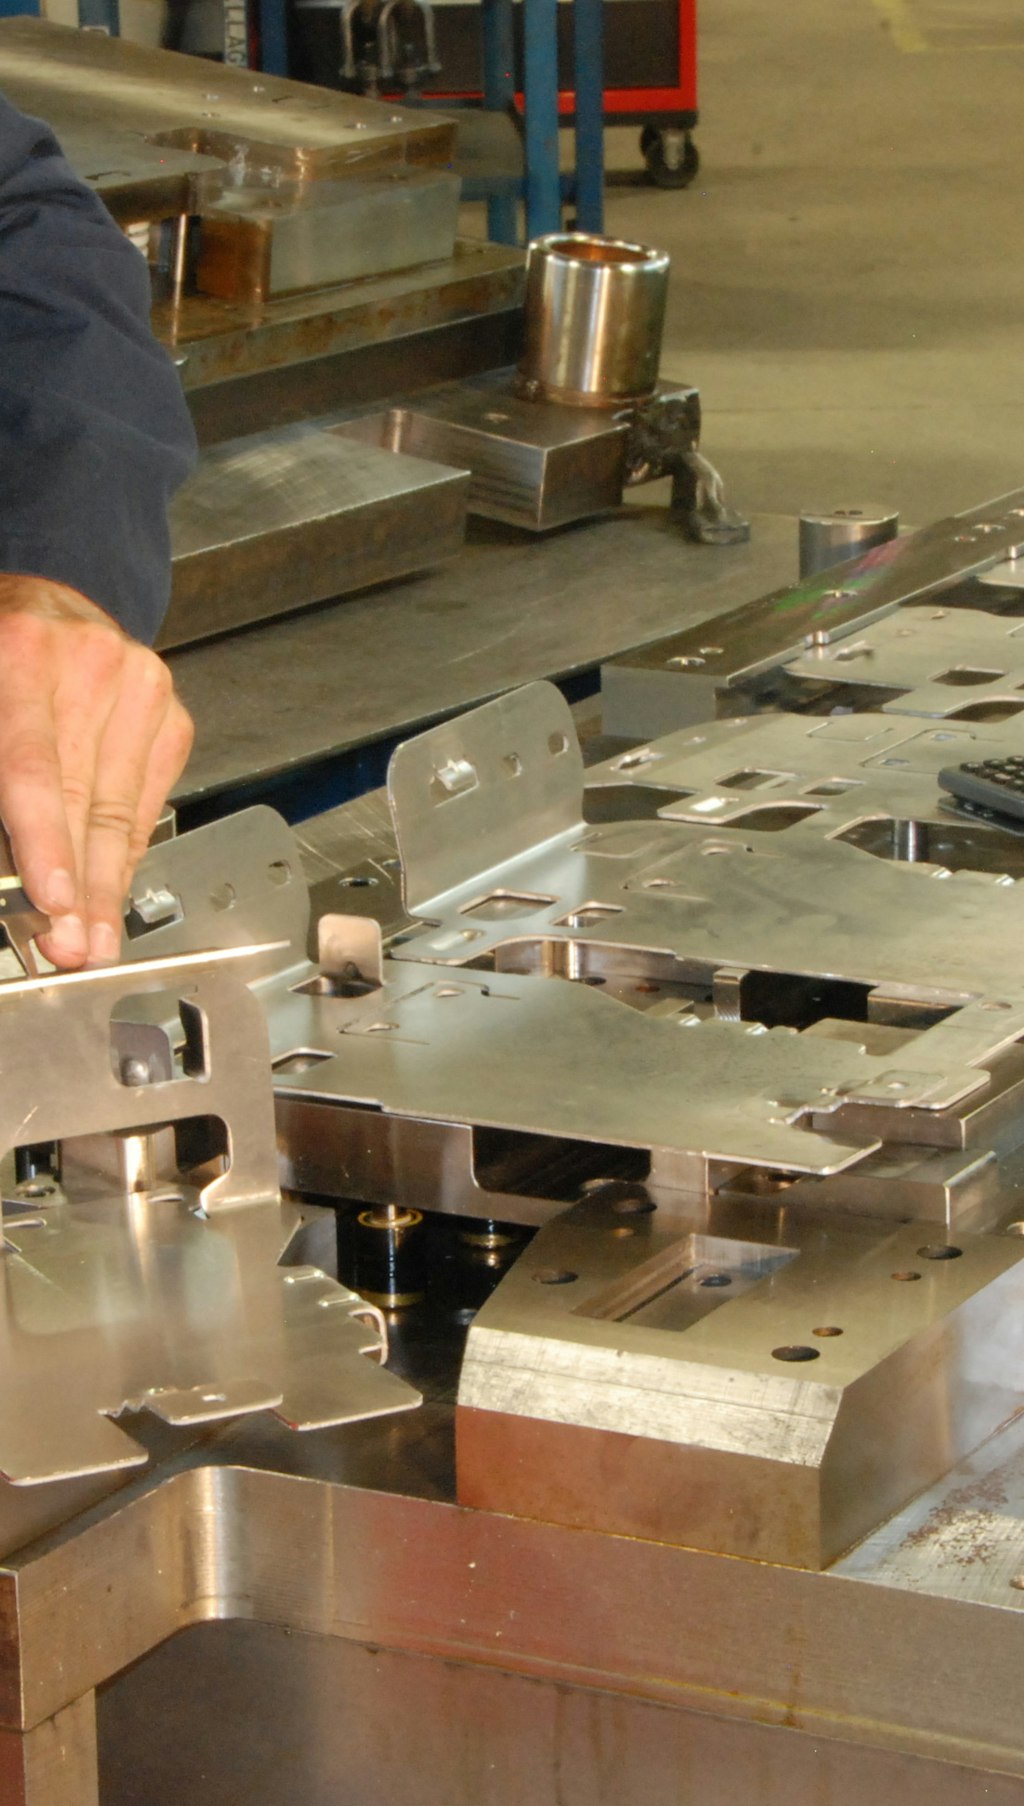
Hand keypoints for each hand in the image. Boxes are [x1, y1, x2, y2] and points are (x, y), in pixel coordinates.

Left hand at [0, 576, 193, 968]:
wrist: (43, 604)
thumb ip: (1, 792)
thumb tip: (14, 872)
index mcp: (22, 652)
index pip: (36, 770)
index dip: (45, 844)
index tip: (52, 902)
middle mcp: (90, 662)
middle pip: (86, 800)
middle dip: (78, 887)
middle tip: (71, 947)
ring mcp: (142, 685)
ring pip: (122, 810)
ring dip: (105, 883)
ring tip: (93, 935)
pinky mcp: (170, 712)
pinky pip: (148, 802)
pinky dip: (126, 850)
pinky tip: (110, 886)